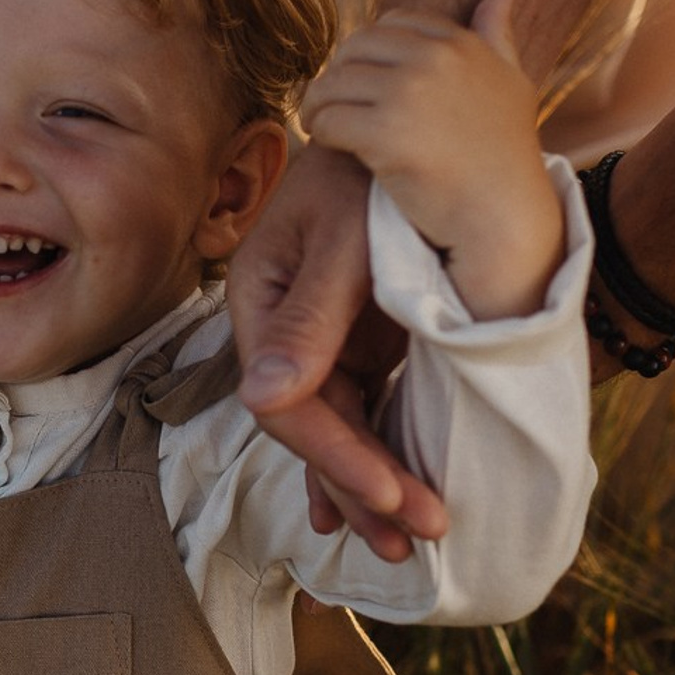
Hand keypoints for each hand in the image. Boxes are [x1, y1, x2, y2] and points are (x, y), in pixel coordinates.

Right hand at [229, 144, 447, 559]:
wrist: (402, 130)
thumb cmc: (370, 176)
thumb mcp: (345, 242)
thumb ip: (310, 321)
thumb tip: (263, 401)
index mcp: (261, 305)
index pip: (288, 405)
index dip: (339, 458)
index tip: (393, 498)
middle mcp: (279, 332)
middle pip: (312, 429)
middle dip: (361, 488)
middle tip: (413, 542)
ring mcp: (315, 341)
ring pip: (335, 430)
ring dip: (368, 487)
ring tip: (407, 543)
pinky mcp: (350, 342)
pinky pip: (357, 413)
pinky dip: (370, 457)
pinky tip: (376, 507)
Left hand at [301, 0, 563, 320]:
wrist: (503, 215)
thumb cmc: (505, 155)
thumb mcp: (512, 83)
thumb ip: (498, 38)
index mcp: (460, 44)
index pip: (391, 24)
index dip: (368, 51)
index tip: (363, 81)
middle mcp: (434, 60)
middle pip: (355, 48)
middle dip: (337, 73)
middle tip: (330, 102)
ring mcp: (409, 95)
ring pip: (334, 83)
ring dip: (319, 104)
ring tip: (320, 123)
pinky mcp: (385, 135)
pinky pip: (330, 121)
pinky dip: (320, 131)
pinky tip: (326, 143)